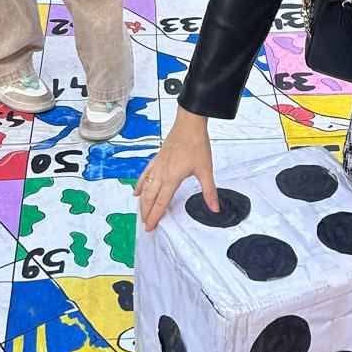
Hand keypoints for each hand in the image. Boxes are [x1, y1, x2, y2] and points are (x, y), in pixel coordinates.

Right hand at [135, 108, 217, 230]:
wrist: (189, 124)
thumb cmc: (197, 144)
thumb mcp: (205, 170)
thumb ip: (209, 192)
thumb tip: (215, 208)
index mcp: (172, 178)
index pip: (161, 202)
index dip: (155, 216)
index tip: (150, 228)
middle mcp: (161, 173)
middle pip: (149, 198)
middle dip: (146, 213)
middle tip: (145, 225)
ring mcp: (157, 166)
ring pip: (145, 188)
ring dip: (142, 202)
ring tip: (140, 213)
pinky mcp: (157, 159)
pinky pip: (145, 175)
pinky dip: (140, 184)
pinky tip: (137, 191)